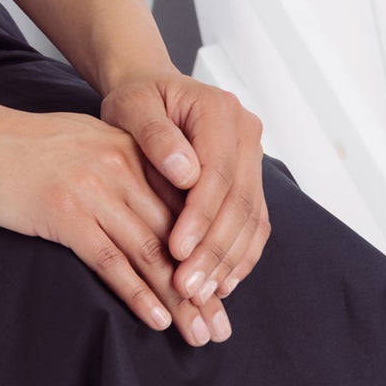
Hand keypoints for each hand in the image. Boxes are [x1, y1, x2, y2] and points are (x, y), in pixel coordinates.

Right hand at [0, 106, 230, 346]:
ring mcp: (93, 189)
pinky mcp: (64, 213)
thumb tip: (152, 210)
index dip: (207, 254)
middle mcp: (120, 167)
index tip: (222, 292)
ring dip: (178, 300)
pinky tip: (156, 320)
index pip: (183, 208)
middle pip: (176, 235)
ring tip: (199, 333)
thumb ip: (121, 169)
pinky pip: (110, 261)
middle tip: (220, 327)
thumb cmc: (22, 147)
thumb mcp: (84, 144)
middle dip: (202, 287)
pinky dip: (137, 294)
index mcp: (130, 149)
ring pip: (150, 253)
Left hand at [96, 68, 269, 310]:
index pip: (217, 173)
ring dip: (228, 261)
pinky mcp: (250, 180)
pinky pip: (254, 223)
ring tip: (201, 294)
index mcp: (220, 111)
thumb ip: (155, 135)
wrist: (150, 92)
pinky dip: (240, 256)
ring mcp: (253, 158)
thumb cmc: (136, 99)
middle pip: (239, 202)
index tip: (176, 251)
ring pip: (251, 218)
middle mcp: (246, 134)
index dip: (199, 217)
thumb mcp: (132, 106)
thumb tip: (185, 173)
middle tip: (188, 288)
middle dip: (214, 250)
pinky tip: (221, 283)